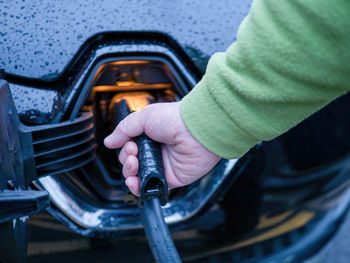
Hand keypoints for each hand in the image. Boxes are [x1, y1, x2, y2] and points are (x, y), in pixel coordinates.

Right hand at [104, 101, 220, 195]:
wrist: (196, 130)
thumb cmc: (175, 119)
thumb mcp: (144, 117)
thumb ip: (124, 130)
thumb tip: (109, 141)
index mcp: (150, 136)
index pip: (129, 148)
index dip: (125, 149)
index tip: (129, 144)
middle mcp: (156, 151)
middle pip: (131, 163)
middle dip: (126, 160)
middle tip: (133, 153)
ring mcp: (163, 166)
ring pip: (138, 177)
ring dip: (129, 174)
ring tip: (133, 165)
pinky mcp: (171, 179)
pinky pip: (151, 188)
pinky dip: (139, 188)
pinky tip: (134, 182)